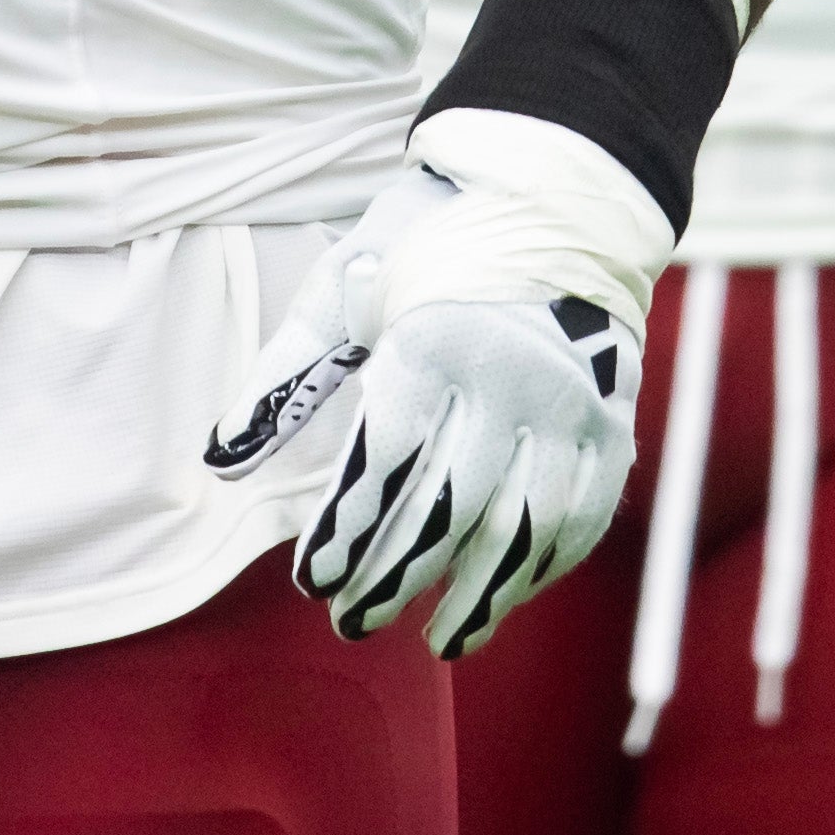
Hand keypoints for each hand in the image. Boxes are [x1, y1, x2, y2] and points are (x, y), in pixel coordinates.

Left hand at [201, 110, 655, 658]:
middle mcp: (509, 376)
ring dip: (478, 597)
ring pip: (521, 529)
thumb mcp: (343, 287)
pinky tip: (502, 598)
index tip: (315, 581)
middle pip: (448, 509)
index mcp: (433, 339)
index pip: (385, 461)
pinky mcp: (614, 421)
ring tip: (438, 641)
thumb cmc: (426, 242)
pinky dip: (540, 570)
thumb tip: (219, 459)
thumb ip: (284, 374)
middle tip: (354, 623)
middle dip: (397, 578)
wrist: (552, 194)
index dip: (348, 530)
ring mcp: (570, 404)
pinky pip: (580, 517)